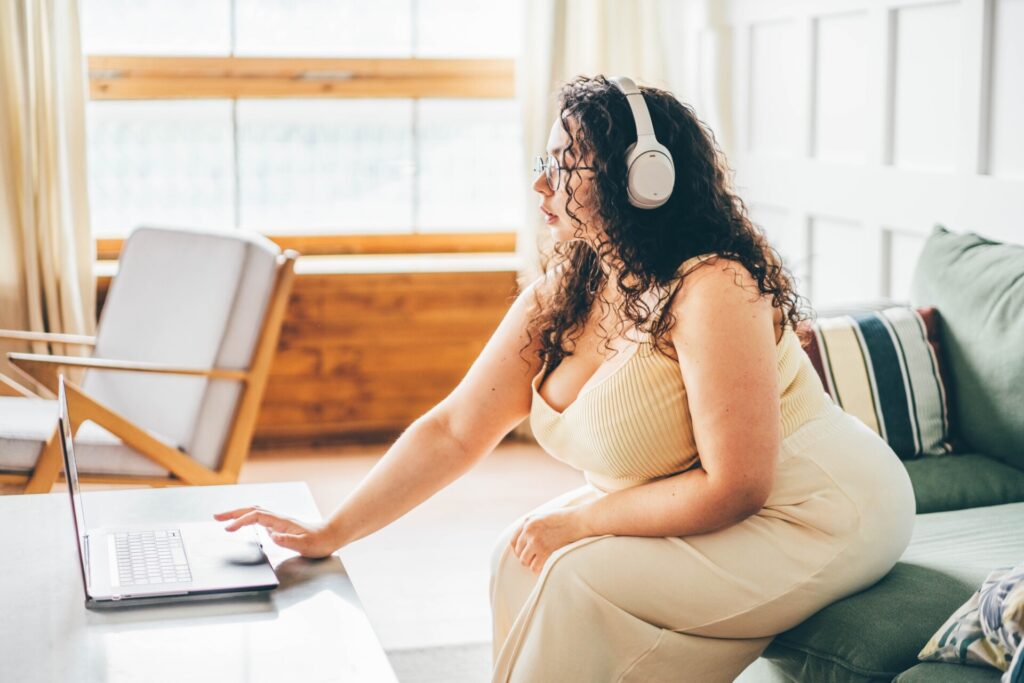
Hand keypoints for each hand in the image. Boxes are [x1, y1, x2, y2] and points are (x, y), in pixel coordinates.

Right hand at [213, 506, 338, 558]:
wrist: (329, 537)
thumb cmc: (318, 542)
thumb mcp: (305, 544)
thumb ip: (290, 541)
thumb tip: (273, 536)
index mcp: (281, 521)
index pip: (256, 517)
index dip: (241, 521)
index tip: (228, 529)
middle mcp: (278, 518)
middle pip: (251, 510)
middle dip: (233, 513)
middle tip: (216, 517)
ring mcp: (278, 521)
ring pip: (254, 512)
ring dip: (238, 513)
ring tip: (223, 518)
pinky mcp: (279, 526)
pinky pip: (258, 518)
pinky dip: (246, 518)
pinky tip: (243, 523)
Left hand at [510, 506, 588, 573]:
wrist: (579, 520)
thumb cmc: (565, 519)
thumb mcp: (544, 517)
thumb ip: (532, 526)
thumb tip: (525, 541)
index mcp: (528, 521)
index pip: (513, 541)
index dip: (518, 549)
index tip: (525, 552)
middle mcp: (529, 530)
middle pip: (518, 552)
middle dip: (526, 556)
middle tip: (536, 557)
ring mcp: (536, 541)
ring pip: (524, 561)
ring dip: (532, 563)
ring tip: (541, 560)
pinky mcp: (544, 550)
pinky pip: (534, 567)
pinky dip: (539, 568)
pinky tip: (546, 563)